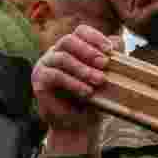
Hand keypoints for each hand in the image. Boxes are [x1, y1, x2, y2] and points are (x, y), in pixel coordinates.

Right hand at [31, 25, 119, 152]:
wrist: (79, 126)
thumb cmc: (93, 99)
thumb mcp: (105, 77)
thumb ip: (109, 58)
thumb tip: (118, 41)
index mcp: (71, 48)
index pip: (80, 32)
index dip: (95, 37)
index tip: (110, 50)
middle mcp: (56, 52)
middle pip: (68, 40)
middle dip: (89, 51)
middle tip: (104, 63)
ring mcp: (45, 64)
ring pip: (62, 58)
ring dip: (83, 69)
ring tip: (99, 80)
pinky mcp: (39, 80)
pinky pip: (55, 75)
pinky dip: (73, 83)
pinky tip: (87, 92)